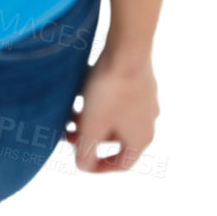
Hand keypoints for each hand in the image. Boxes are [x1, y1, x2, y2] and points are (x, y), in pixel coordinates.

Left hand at [63, 50, 158, 173]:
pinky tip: (81, 90)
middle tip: (67, 130)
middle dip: (89, 136)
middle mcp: (148, 120)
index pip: (122, 163)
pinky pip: (118, 96)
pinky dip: (100, 99)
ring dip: (92, 117)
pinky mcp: (140, 78)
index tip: (81, 162)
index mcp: (141, 138)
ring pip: (115, 115)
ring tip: (70, 109)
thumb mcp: (91, 127)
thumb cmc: (110, 91)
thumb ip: (85, 153)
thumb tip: (83, 166)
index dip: (100, 167)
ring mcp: (146, 98)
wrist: (127, 48)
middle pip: (115, 138)